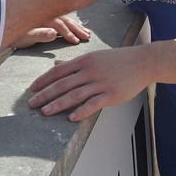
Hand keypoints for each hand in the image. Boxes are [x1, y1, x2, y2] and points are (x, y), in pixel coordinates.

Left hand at [10, 14, 91, 49]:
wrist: (7, 27)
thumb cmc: (16, 36)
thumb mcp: (25, 37)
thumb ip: (39, 35)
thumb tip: (53, 33)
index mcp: (42, 17)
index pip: (58, 25)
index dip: (68, 33)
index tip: (76, 42)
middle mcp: (47, 13)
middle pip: (65, 20)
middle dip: (76, 29)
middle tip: (86, 37)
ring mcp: (49, 14)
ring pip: (66, 18)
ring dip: (77, 26)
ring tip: (87, 33)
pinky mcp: (50, 16)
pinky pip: (63, 18)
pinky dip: (72, 23)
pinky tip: (79, 27)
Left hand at [27, 45, 153, 120]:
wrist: (143, 62)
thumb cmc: (117, 60)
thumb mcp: (94, 57)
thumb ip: (74, 64)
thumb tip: (56, 64)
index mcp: (84, 61)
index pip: (58, 71)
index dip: (43, 80)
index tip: (32, 89)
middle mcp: (90, 71)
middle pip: (62, 84)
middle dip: (45, 94)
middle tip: (32, 104)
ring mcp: (101, 83)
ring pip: (74, 95)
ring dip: (58, 104)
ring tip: (45, 112)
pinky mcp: (112, 94)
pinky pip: (93, 104)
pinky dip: (81, 111)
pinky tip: (70, 118)